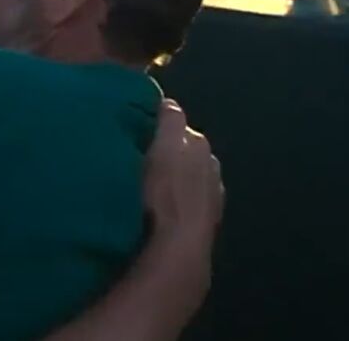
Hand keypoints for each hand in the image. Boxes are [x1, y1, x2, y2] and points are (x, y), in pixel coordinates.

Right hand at [144, 100, 223, 242]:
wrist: (179, 247)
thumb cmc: (165, 193)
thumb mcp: (163, 148)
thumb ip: (170, 121)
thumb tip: (169, 101)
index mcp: (198, 143)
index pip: (176, 123)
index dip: (156, 124)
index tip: (136, 130)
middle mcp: (210, 164)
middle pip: (183, 149)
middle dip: (166, 150)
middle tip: (138, 157)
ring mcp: (211, 194)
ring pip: (186, 174)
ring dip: (172, 176)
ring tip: (147, 184)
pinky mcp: (206, 220)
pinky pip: (187, 199)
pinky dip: (177, 198)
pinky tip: (161, 207)